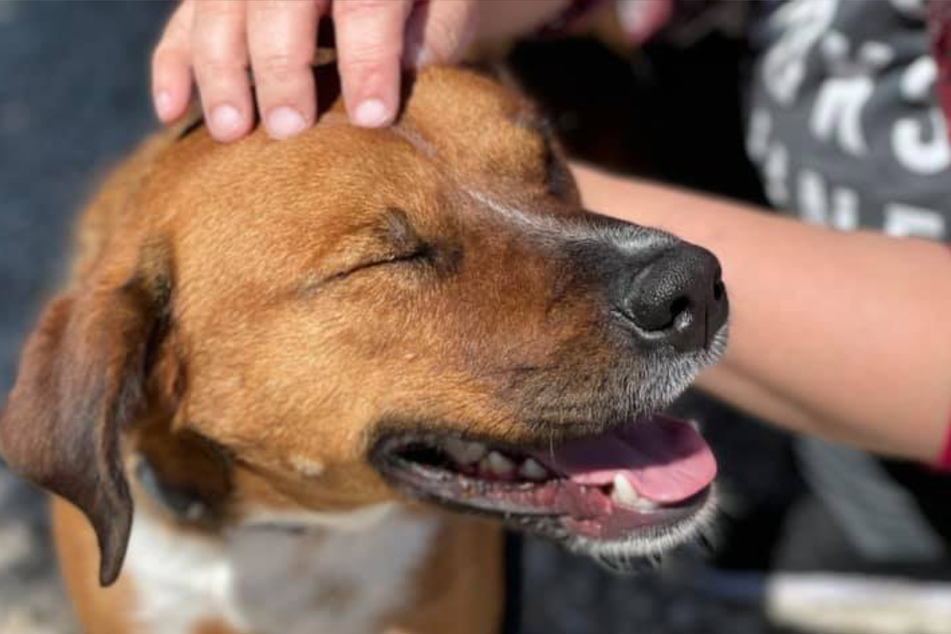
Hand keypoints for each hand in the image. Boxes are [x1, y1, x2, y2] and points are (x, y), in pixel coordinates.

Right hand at [152, 0, 478, 141]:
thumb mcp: (448, 5)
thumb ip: (434, 32)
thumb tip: (408, 73)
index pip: (364, 1)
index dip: (366, 58)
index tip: (371, 117)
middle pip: (277, 2)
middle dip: (279, 66)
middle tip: (288, 128)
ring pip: (218, 10)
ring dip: (219, 70)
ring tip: (232, 131)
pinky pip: (185, 20)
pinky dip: (172, 64)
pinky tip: (172, 112)